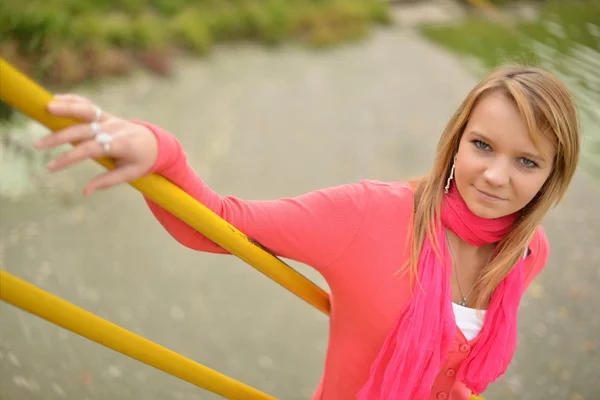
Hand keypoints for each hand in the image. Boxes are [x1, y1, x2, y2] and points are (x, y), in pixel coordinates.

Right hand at [34, 94, 158, 195]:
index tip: (50, 167)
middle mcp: (114, 128)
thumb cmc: (142, 161)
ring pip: (86, 110)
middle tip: (37, 145)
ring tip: (45, 108)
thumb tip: (84, 192)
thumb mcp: (130, 174)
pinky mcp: (105, 115)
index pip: (90, 150)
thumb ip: (107, 181)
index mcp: (121, 144)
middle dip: (59, 137)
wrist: (156, 143)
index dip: (69, 157)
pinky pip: (88, 105)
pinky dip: (73, 100)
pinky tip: (55, 99)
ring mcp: (109, 119)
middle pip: (83, 130)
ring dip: (65, 108)